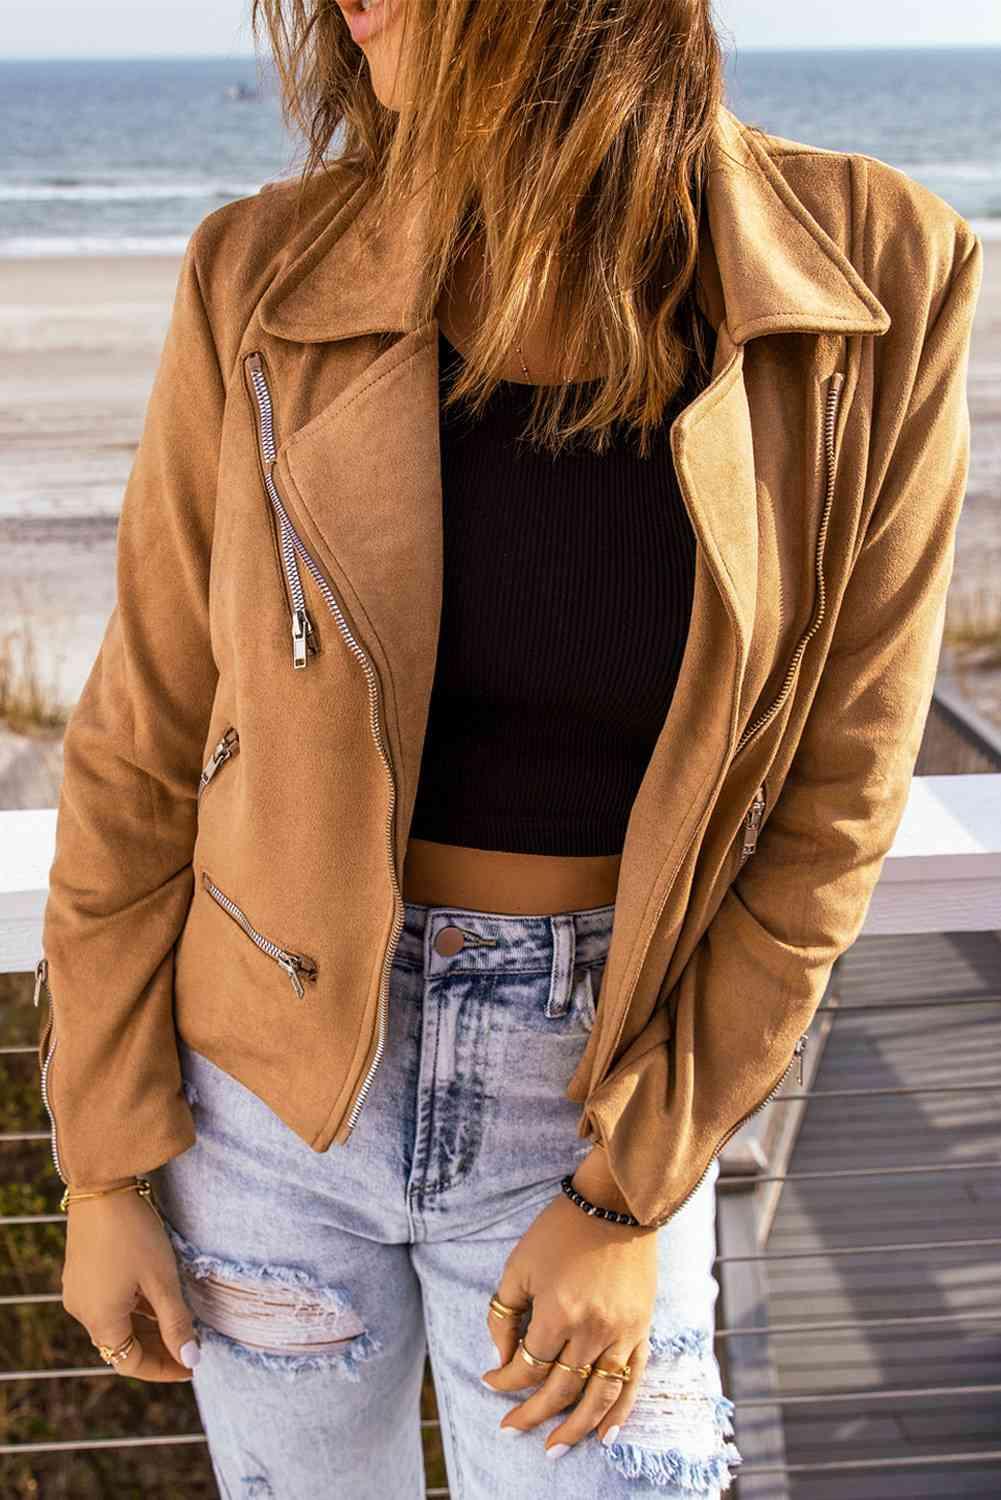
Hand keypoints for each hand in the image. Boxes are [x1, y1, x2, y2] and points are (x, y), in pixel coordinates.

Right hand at [61, 1182, 200, 1381]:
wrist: (102, 1186)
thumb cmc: (134, 1233)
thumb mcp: (162, 1279)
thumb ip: (176, 1322)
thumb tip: (190, 1359)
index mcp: (99, 1319)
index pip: (131, 1363)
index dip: (163, 1368)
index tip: (192, 1366)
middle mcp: (83, 1310)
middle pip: (122, 1344)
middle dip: (157, 1349)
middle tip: (190, 1347)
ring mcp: (79, 1290)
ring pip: (117, 1323)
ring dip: (147, 1327)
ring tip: (181, 1323)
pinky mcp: (82, 1272)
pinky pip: (109, 1302)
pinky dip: (134, 1308)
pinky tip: (158, 1299)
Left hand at [481, 1149, 657, 1457]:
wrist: (615, 1204)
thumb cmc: (560, 1230)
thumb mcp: (519, 1265)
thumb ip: (505, 1314)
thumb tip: (504, 1356)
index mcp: (558, 1312)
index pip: (528, 1367)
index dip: (505, 1382)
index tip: (490, 1383)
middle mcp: (592, 1330)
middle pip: (560, 1390)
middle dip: (532, 1415)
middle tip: (511, 1431)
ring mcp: (621, 1333)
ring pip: (597, 1397)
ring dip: (575, 1429)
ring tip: (555, 1449)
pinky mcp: (642, 1329)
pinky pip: (633, 1381)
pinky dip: (620, 1412)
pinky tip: (606, 1435)